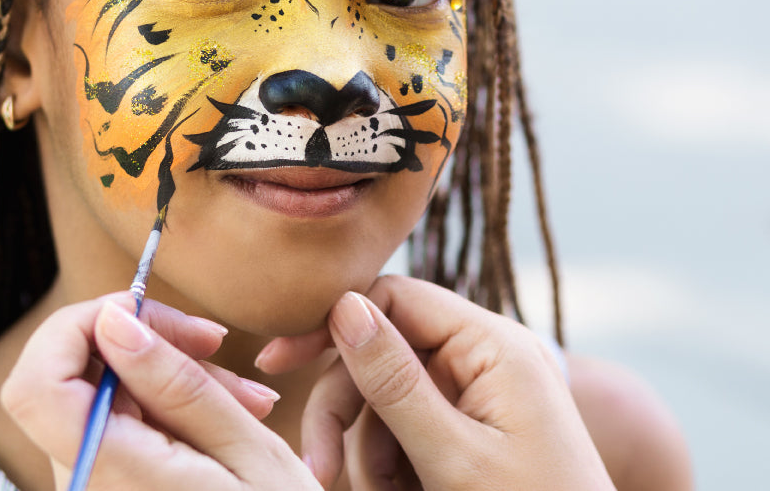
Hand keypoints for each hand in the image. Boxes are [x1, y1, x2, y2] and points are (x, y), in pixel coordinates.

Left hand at [1, 293, 320, 489]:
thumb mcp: (245, 450)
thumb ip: (175, 384)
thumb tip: (114, 320)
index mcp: (109, 476)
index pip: (35, 384)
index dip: (78, 328)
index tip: (144, 313)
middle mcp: (82, 488)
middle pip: (69, 381)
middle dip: (142, 345)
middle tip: (214, 344)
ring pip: (100, 401)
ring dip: (167, 379)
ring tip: (244, 396)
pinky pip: (118, 431)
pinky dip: (166, 411)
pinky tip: (223, 418)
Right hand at [257, 276, 614, 490]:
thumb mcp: (454, 456)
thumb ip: (396, 383)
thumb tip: (345, 306)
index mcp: (492, 343)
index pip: (396, 296)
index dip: (334, 323)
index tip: (277, 360)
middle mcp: (487, 355)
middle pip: (384, 355)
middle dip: (349, 416)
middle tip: (321, 474)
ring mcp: (482, 392)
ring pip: (389, 402)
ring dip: (373, 456)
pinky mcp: (476, 427)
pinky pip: (412, 431)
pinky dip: (396, 468)